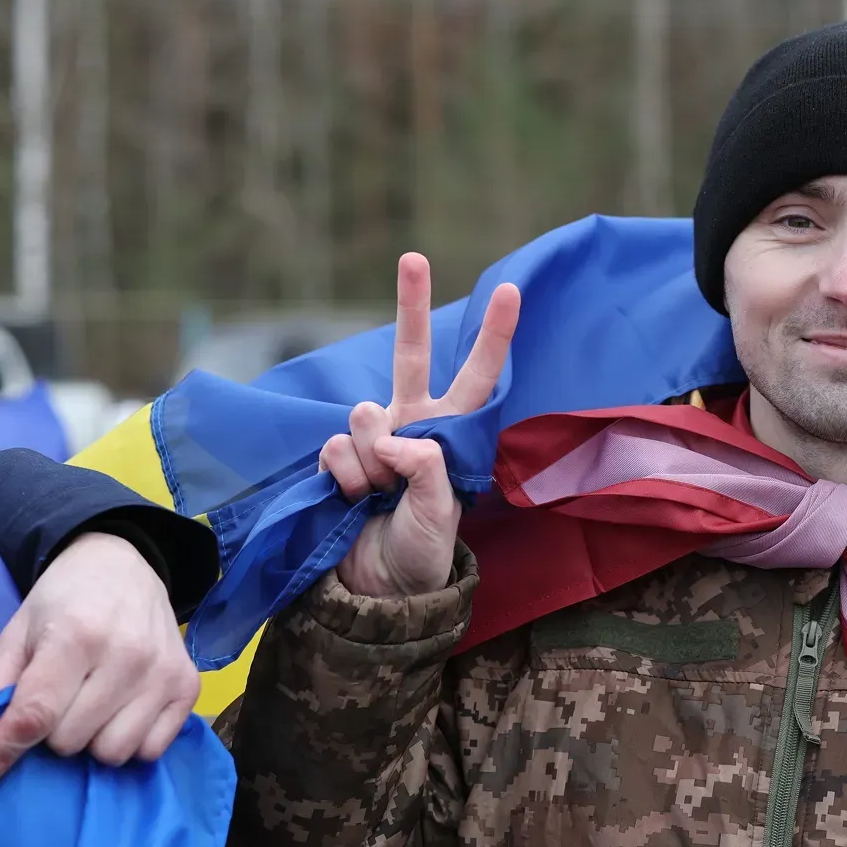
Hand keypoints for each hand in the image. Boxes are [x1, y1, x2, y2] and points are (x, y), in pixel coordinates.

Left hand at [0, 532, 198, 793]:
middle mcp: (127, 655)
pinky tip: (122, 711)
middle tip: (57, 699)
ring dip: (91, 740)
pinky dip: (130, 741)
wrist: (124, 565)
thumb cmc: (63, 602)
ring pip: (112, 753)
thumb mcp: (16, 636)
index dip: (0, 753)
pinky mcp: (188, 686)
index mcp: (76, 635)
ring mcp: (163, 672)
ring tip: (90, 706)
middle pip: (69, 741)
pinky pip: (150, 752)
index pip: (35, 714)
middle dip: (51, 731)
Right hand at [327, 253, 519, 599]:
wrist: (376, 589)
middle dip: (412, 304)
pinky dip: (346, 477)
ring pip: (365, 414)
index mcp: (451, 436)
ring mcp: (374, 439)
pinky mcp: (339, 456)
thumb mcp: (440, 514)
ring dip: (371, 461)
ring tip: (378, 497)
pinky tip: (354, 501)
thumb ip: (424, 468)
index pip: (477, 378)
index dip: (492, 335)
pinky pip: (337, 447)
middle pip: (410, 355)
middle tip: (415, 257)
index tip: (510, 288)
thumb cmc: (422, 553)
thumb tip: (394, 437)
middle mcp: (413, 426)